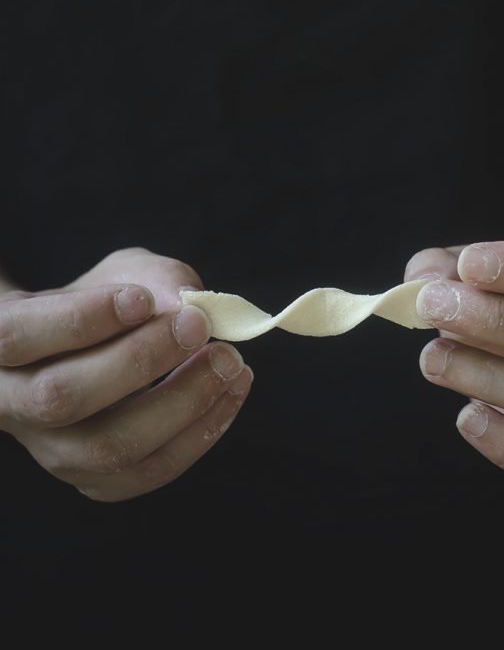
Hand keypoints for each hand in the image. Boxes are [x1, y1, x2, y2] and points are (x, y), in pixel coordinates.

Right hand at [0, 247, 252, 500]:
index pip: (20, 335)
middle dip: (139, 360)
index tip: (140, 299)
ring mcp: (51, 452)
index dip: (82, 319)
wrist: (87, 356)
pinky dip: (200, 433)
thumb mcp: (119, 274)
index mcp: (2, 342)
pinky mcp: (93, 479)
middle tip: (198, 325)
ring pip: (108, 447)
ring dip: (181, 402)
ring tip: (229, 362)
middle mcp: (13, 403)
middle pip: (61, 397)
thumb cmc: (102, 305)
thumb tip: (186, 304)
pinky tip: (230, 393)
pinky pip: (148, 472)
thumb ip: (151, 277)